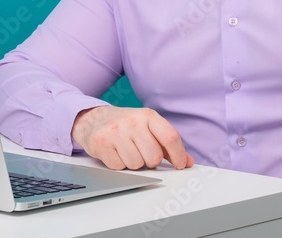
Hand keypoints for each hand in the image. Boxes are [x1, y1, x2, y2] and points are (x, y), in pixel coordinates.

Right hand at [71, 105, 194, 170]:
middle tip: (142, 153)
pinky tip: (115, 152)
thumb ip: (168, 145)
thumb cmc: (125, 125)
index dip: (178, 155)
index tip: (180, 165)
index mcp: (148, 116)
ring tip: (127, 151)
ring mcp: (116, 132)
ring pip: (136, 164)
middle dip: (150, 161)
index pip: (170, 137)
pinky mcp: (102, 144)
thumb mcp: (148, 127)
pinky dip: (119, 164)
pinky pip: (119, 167)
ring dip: (134, 163)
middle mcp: (132, 122)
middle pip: (154, 157)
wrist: (94, 118)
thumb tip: (187, 161)